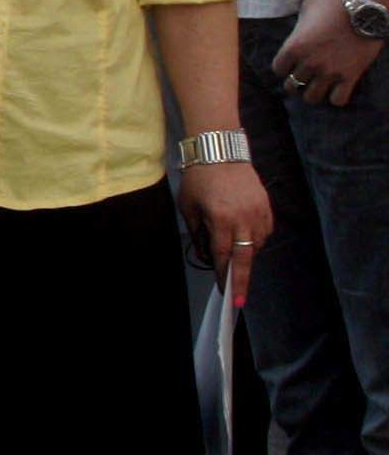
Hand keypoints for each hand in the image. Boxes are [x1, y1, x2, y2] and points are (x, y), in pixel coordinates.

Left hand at [180, 159, 276, 309]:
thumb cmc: (198, 180)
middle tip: (239, 301)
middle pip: (245, 257)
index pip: (223, 255)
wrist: (220, 153)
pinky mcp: (266, 207)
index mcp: (220, 219)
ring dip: (246, 256)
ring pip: (257, 245)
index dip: (223, 275)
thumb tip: (210, 254)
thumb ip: (198, 232)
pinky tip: (246, 241)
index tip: (224, 293)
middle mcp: (243, 218)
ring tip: (235, 259)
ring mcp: (258, 213)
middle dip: (241, 281)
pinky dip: (256, 241)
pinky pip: (265, 232)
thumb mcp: (188, 207)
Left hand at [270, 0, 382, 108]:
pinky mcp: (350, 76)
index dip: (283, 68)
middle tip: (302, 78)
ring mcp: (329, 72)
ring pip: (312, 97)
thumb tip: (298, 25)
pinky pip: (338, 100)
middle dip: (295, 83)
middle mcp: (309, 63)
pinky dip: (336, 97)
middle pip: (292, 86)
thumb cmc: (333, 4)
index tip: (289, 65)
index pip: (278, 69)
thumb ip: (299, 22)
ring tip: (317, 87)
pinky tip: (337, 89)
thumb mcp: (307, 7)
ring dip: (313, 93)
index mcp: (294, 47)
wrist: (365, 7)